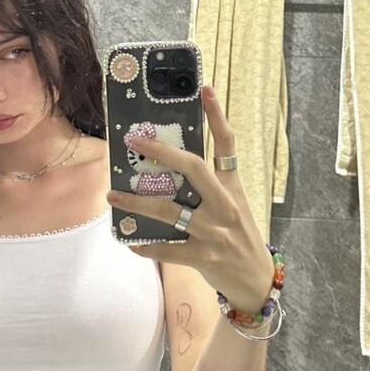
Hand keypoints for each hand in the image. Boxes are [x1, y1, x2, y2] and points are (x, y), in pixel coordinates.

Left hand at [106, 85, 274, 312]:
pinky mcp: (205, 257)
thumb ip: (209, 187)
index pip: (227, 144)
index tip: (204, 90)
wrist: (256, 281)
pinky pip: (168, 249)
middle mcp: (225, 205)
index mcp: (232, 187)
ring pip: (169, 210)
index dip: (217, 116)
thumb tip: (167, 169)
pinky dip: (147, 247)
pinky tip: (130, 242)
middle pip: (194, 167)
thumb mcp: (233, 205)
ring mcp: (215, 231)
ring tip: (113, 196)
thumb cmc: (238, 237)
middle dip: (162, 151)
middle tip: (134, 139)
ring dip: (136, 202)